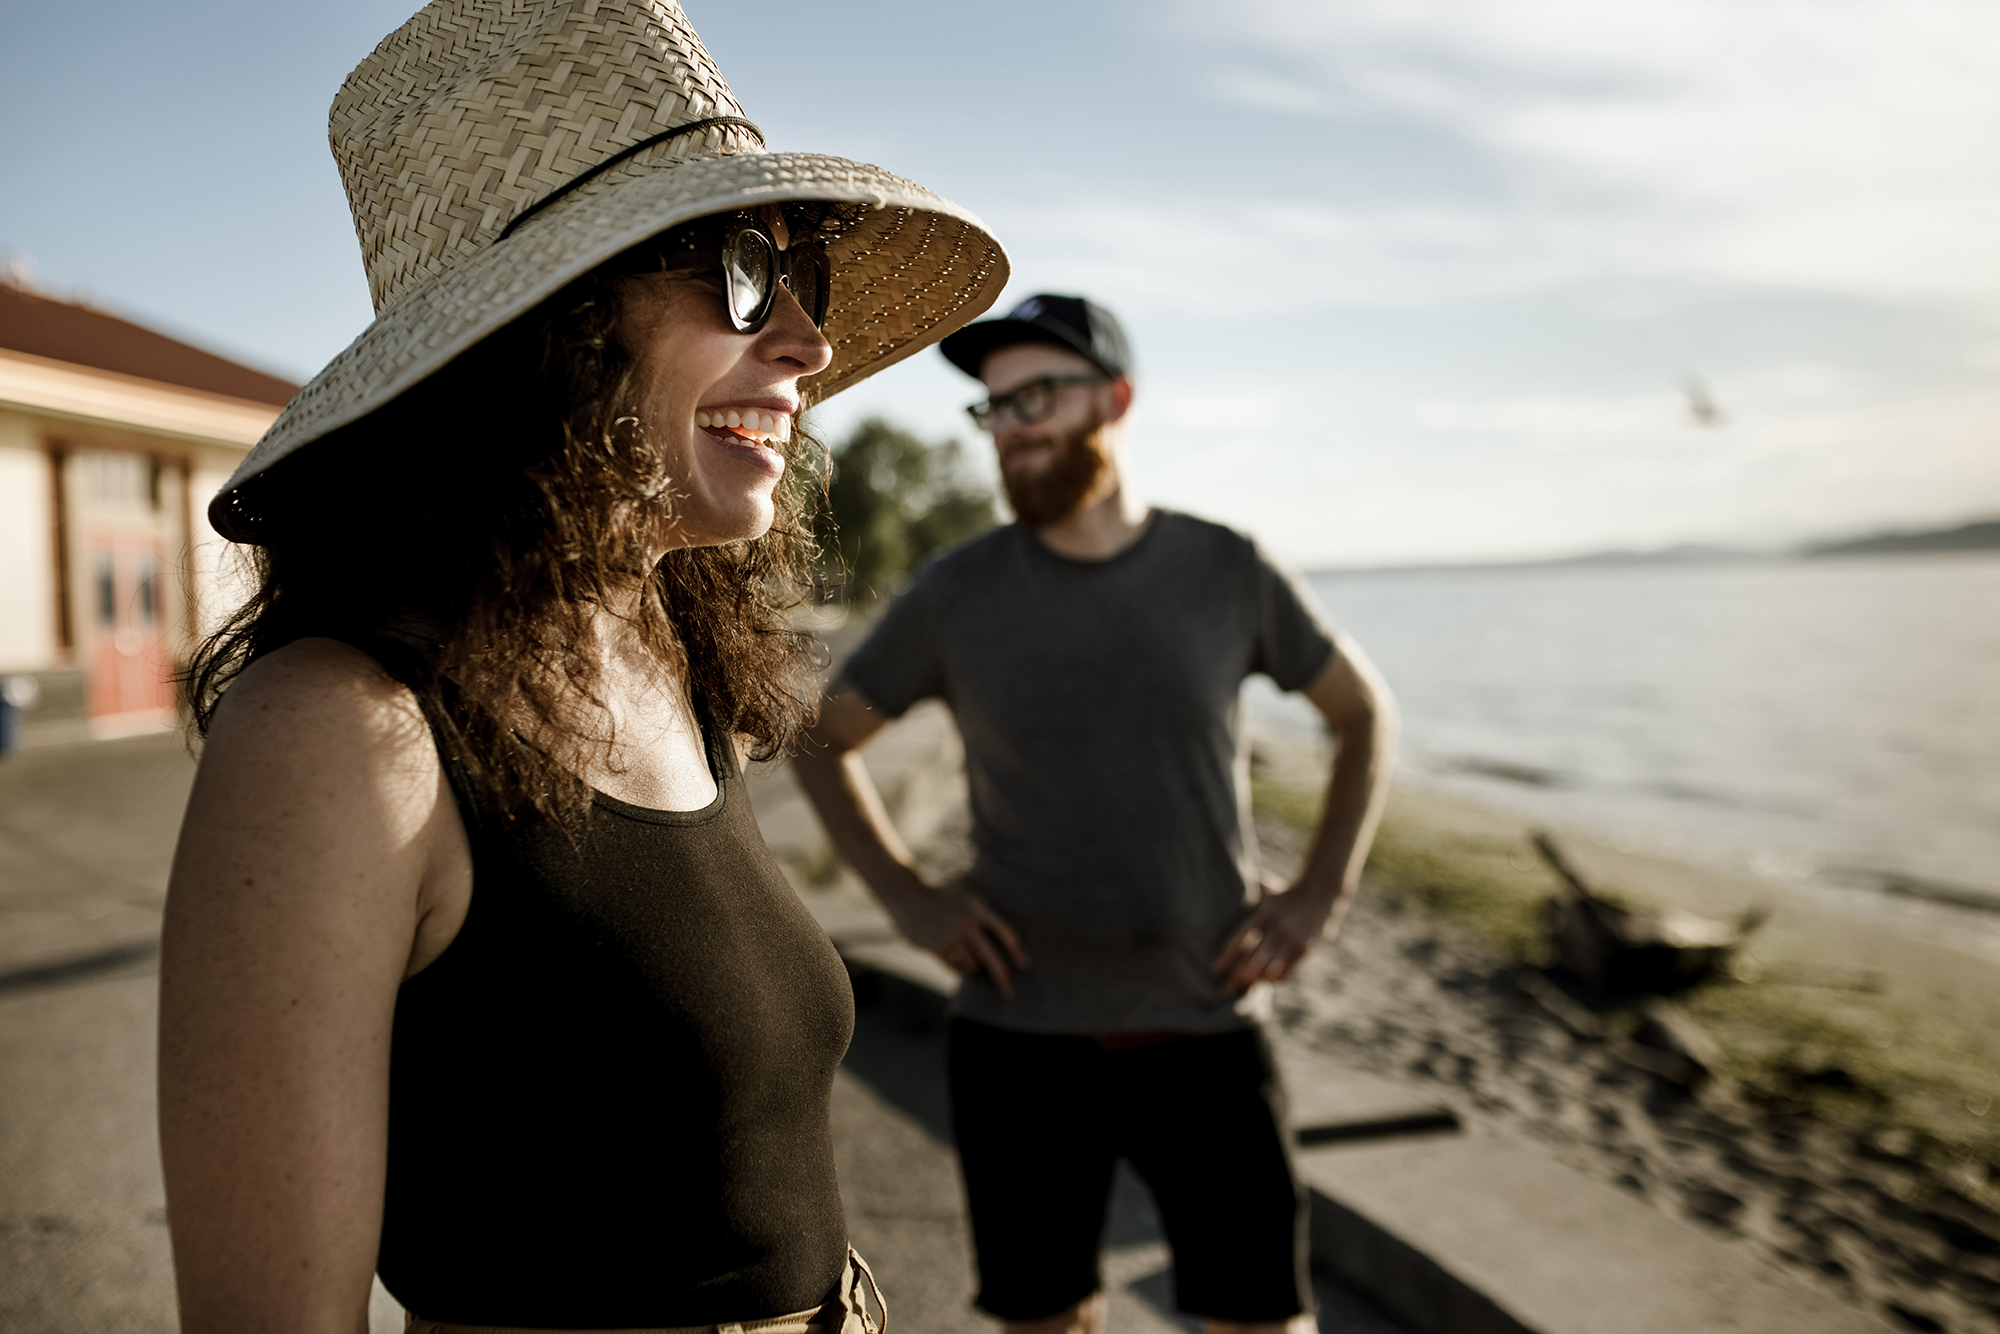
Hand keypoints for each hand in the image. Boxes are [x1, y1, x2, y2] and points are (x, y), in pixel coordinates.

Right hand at [885, 878, 1029, 998]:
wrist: (907, 896)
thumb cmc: (937, 891)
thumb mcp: (961, 884)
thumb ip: (980, 885)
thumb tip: (995, 871)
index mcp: (977, 908)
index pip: (1004, 930)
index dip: (1016, 949)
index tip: (1025, 965)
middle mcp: (967, 924)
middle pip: (990, 957)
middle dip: (1002, 978)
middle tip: (1010, 994)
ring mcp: (951, 937)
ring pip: (971, 966)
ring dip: (973, 968)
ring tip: (970, 960)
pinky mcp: (937, 948)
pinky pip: (954, 967)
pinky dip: (957, 967)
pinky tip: (952, 957)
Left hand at [1212, 877, 1347, 994]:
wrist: (1320, 893)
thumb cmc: (1285, 893)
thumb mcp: (1266, 889)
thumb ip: (1247, 893)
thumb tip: (1225, 886)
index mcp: (1263, 911)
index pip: (1240, 937)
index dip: (1227, 955)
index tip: (1216, 968)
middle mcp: (1276, 927)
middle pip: (1252, 959)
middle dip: (1237, 976)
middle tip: (1226, 987)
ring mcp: (1291, 939)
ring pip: (1269, 970)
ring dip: (1255, 981)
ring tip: (1244, 986)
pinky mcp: (1304, 949)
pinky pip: (1286, 972)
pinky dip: (1273, 980)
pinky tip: (1264, 982)